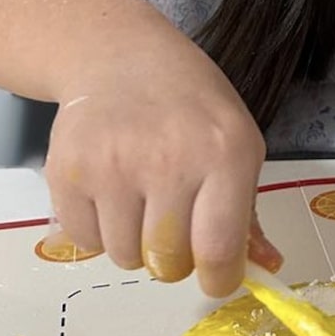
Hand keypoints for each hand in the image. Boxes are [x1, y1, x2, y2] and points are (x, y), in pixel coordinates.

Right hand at [42, 49, 281, 295]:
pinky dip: (98, 231)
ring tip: (140, 202)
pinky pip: (85, 240)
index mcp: (225, 154)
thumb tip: (267, 268)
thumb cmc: (190, 107)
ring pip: (124, 257)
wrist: (118, 56)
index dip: (219, 279)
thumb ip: (248, 213)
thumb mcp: (237, 145)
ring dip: (134, 245)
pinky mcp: (68, 171)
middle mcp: (169, 160)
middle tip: (174, 229)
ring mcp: (113, 166)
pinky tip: (110, 193)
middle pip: (169, 262)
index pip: (219, 248)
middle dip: (175, 261)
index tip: (215, 278)